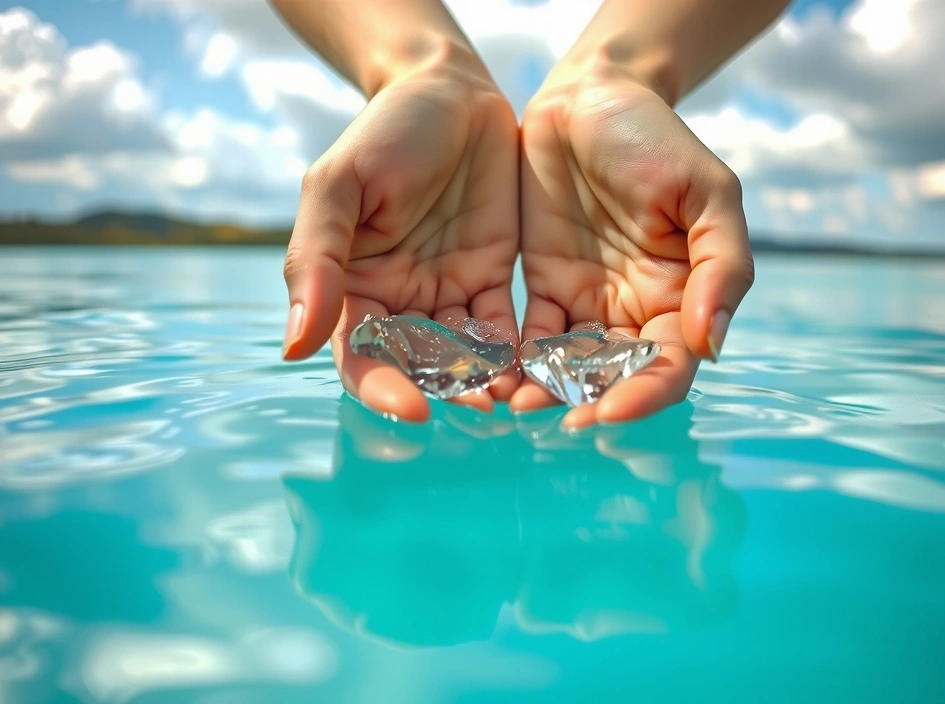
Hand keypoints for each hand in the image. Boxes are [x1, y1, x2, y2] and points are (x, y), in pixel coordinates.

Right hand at [281, 51, 519, 421]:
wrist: (448, 92)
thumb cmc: (384, 132)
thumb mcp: (339, 185)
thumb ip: (315, 260)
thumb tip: (294, 344)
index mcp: (351, 287)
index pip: (361, 355)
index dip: (382, 387)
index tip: (414, 410)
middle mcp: (397, 301)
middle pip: (416, 367)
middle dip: (445, 392)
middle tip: (480, 409)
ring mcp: (445, 293)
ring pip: (462, 357)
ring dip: (485, 382)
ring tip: (513, 400)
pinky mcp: (490, 279)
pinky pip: (502, 329)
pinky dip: (515, 354)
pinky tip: (535, 370)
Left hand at [510, 64, 754, 427]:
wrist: (592, 97)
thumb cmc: (657, 138)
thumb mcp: (707, 191)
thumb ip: (723, 266)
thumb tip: (713, 344)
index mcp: (682, 296)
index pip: (669, 363)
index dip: (644, 394)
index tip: (607, 412)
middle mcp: (636, 309)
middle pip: (617, 376)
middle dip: (587, 402)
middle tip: (551, 418)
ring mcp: (588, 301)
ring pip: (571, 364)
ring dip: (546, 389)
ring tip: (513, 403)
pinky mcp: (544, 285)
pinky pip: (531, 334)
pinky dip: (515, 359)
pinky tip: (493, 374)